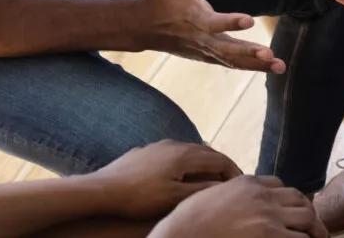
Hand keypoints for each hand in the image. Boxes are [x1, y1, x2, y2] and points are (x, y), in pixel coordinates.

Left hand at [90, 140, 241, 220]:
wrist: (102, 189)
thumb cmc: (139, 197)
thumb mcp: (174, 198)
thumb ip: (201, 190)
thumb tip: (224, 186)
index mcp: (185, 155)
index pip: (220, 159)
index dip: (234, 171)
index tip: (241, 183)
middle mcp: (174, 145)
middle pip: (207, 152)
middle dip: (222, 165)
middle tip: (231, 179)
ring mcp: (159, 146)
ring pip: (190, 151)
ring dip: (204, 162)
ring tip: (210, 177)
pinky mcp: (146, 152)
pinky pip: (174, 153)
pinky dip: (187, 162)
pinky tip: (181, 173)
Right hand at [139, 0, 284, 72]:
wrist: (143, 26)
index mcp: (194, 17)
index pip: (214, 22)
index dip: (230, 22)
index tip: (249, 20)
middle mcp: (201, 38)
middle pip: (227, 50)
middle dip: (248, 53)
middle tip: (269, 55)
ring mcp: (205, 50)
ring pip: (232, 60)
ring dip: (255, 65)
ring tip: (279, 66)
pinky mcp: (207, 56)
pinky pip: (230, 63)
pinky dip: (249, 67)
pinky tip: (269, 68)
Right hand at [150, 176, 327, 237]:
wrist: (179, 236)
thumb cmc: (188, 223)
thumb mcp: (211, 196)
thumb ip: (231, 194)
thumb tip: (240, 200)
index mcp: (247, 183)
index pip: (281, 186)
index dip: (291, 200)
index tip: (294, 211)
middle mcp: (262, 196)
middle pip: (299, 200)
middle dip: (310, 215)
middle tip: (316, 229)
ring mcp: (268, 216)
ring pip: (307, 220)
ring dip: (314, 231)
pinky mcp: (270, 236)